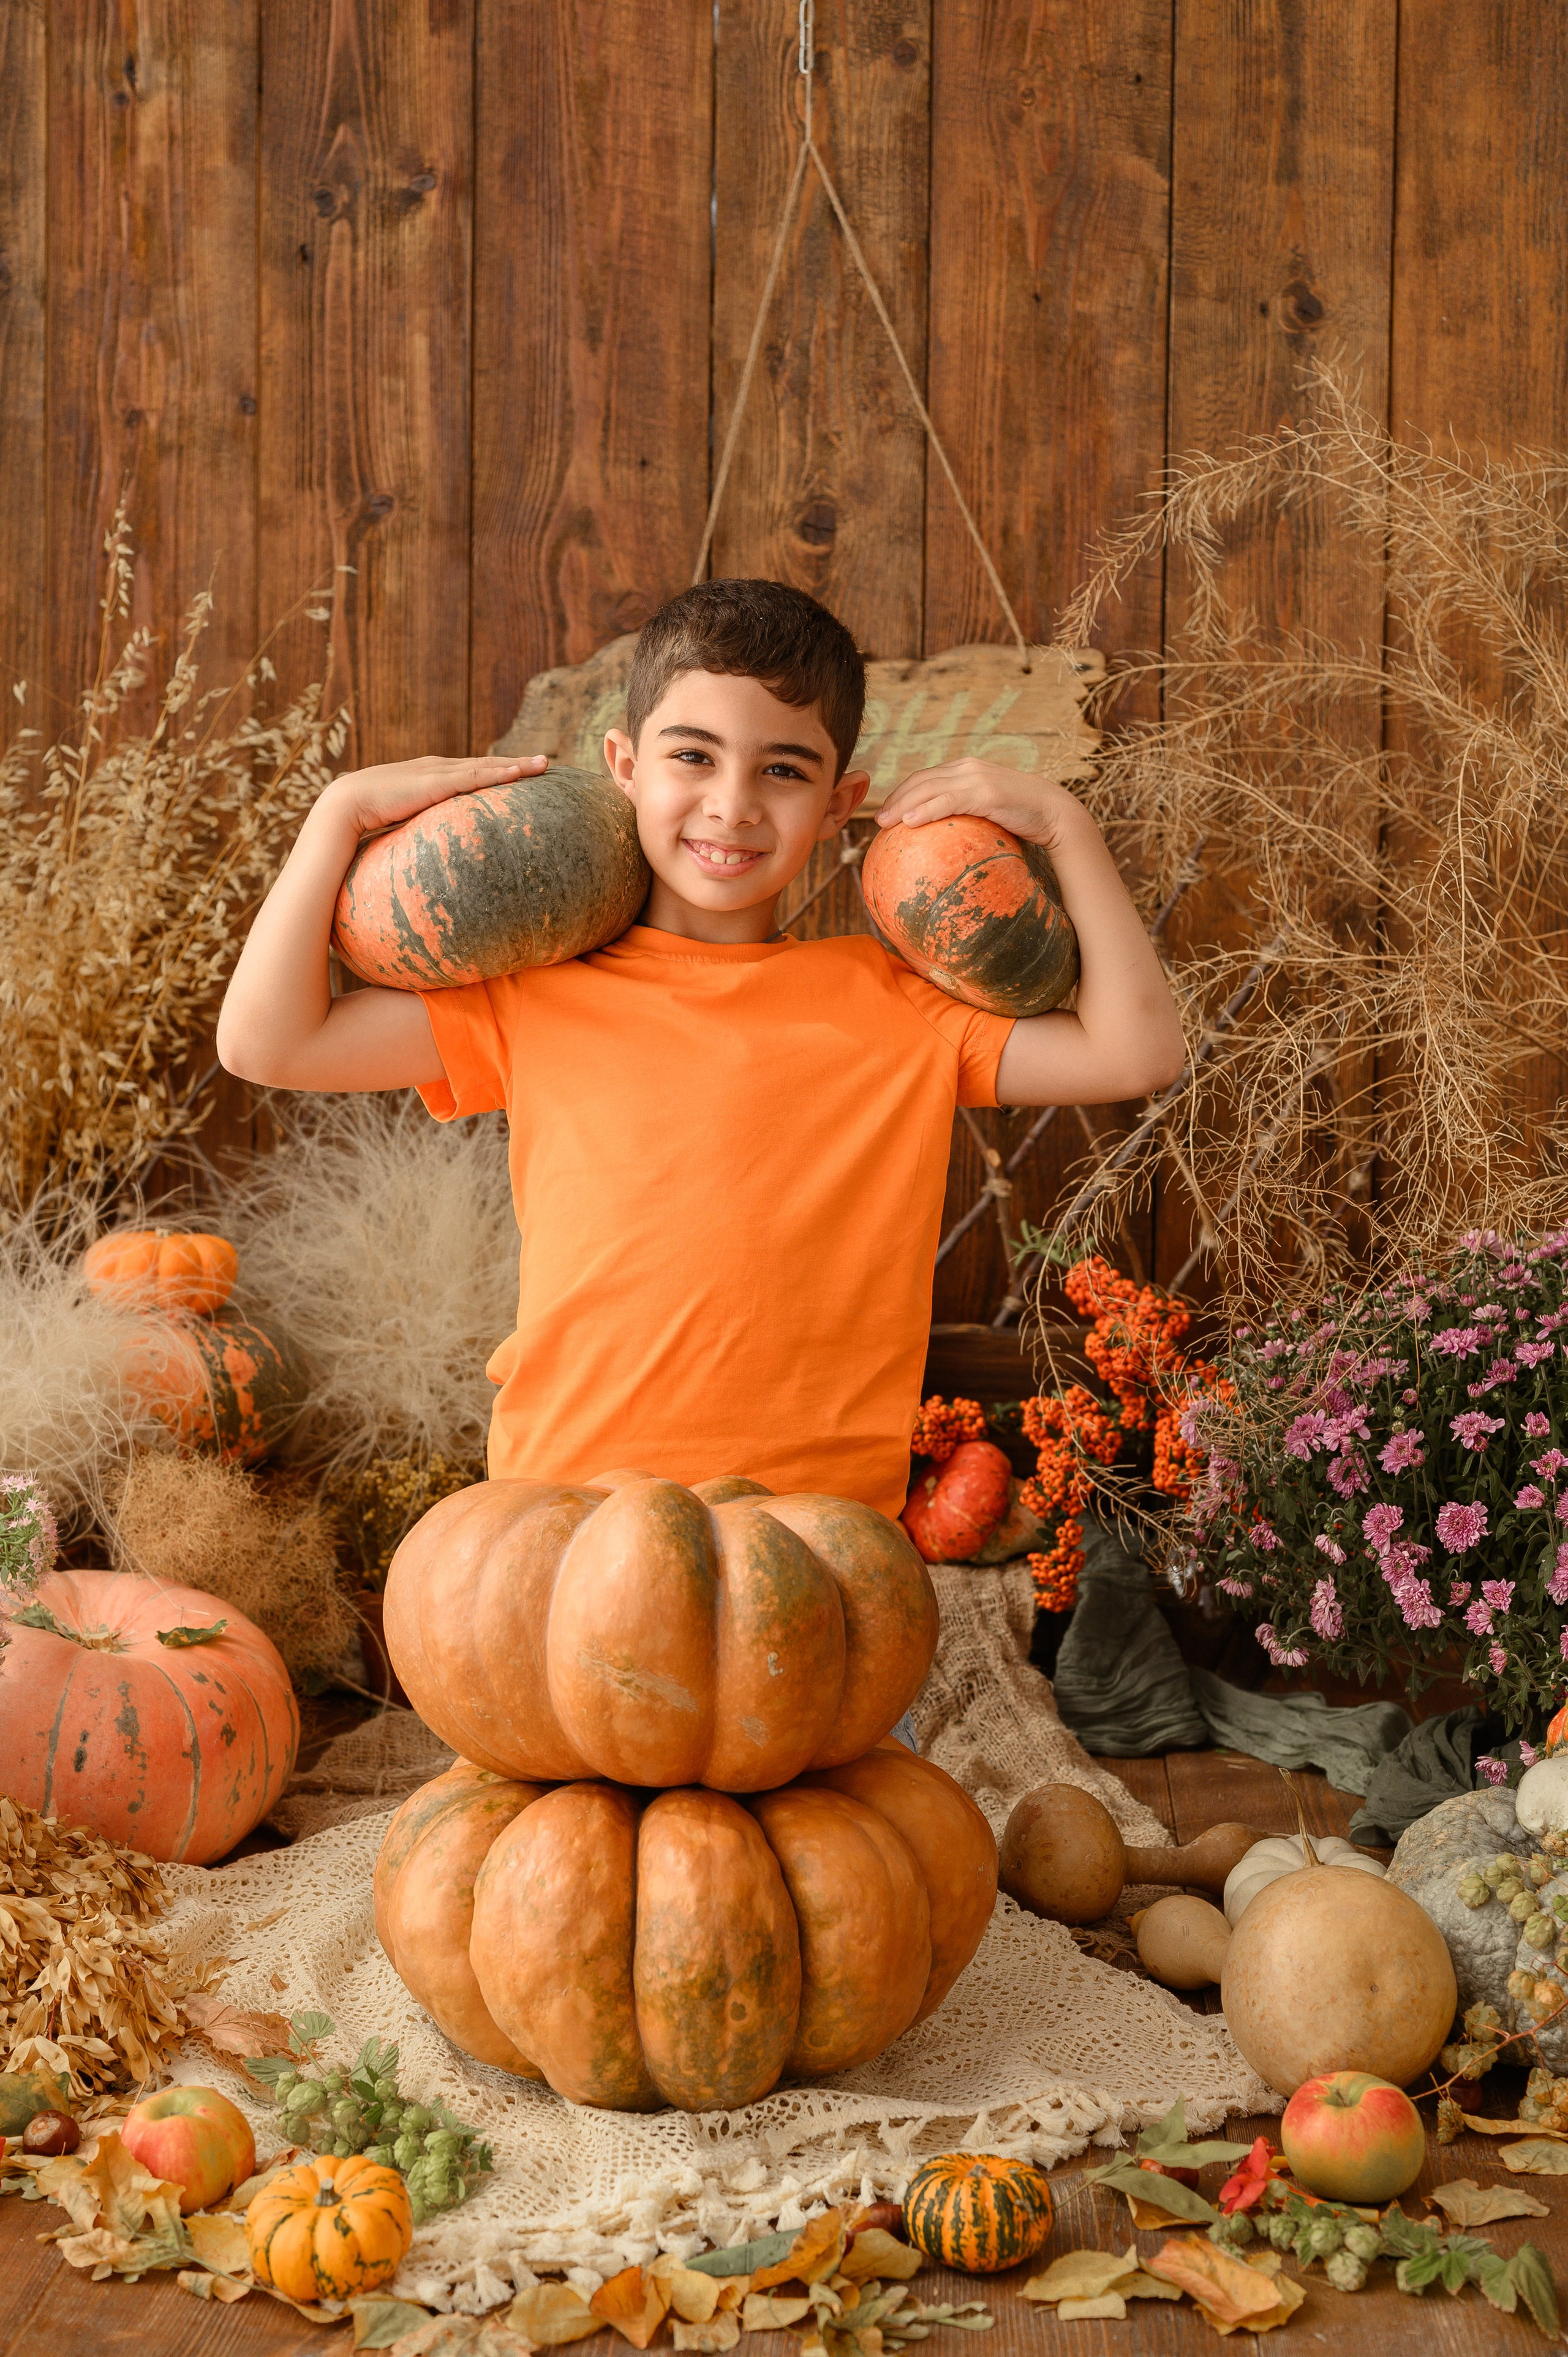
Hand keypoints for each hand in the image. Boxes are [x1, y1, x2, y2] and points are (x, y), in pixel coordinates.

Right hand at [321, 752, 548, 839]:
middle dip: (515, 763)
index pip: (469, 772)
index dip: (495, 772)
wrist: (341, 810)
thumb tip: (423, 859)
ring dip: (516, 765)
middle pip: (484, 764)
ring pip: (485, 766)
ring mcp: (435, 773)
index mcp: (427, 778)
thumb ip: (416, 834)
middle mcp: (434, 769)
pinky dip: (499, 773)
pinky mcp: (435, 783)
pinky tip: (521, 772)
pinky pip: (475, 777)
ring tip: (544, 764)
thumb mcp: (398, 825)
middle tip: (544, 763)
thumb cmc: (364, 824)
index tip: (519, 774)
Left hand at [875, 757, 1088, 851]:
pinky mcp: (985, 792)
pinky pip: (948, 801)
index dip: (903, 793)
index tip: (887, 813)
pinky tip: (909, 823)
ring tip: (886, 824)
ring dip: (903, 805)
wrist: (1054, 813)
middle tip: (879, 821)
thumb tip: (948, 843)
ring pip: (929, 788)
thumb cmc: (1022, 819)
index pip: (926, 778)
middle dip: (896, 799)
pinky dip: (926, 810)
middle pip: (921, 780)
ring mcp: (976, 778)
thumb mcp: (989, 813)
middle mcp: (968, 768)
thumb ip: (967, 815)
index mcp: (966, 770)